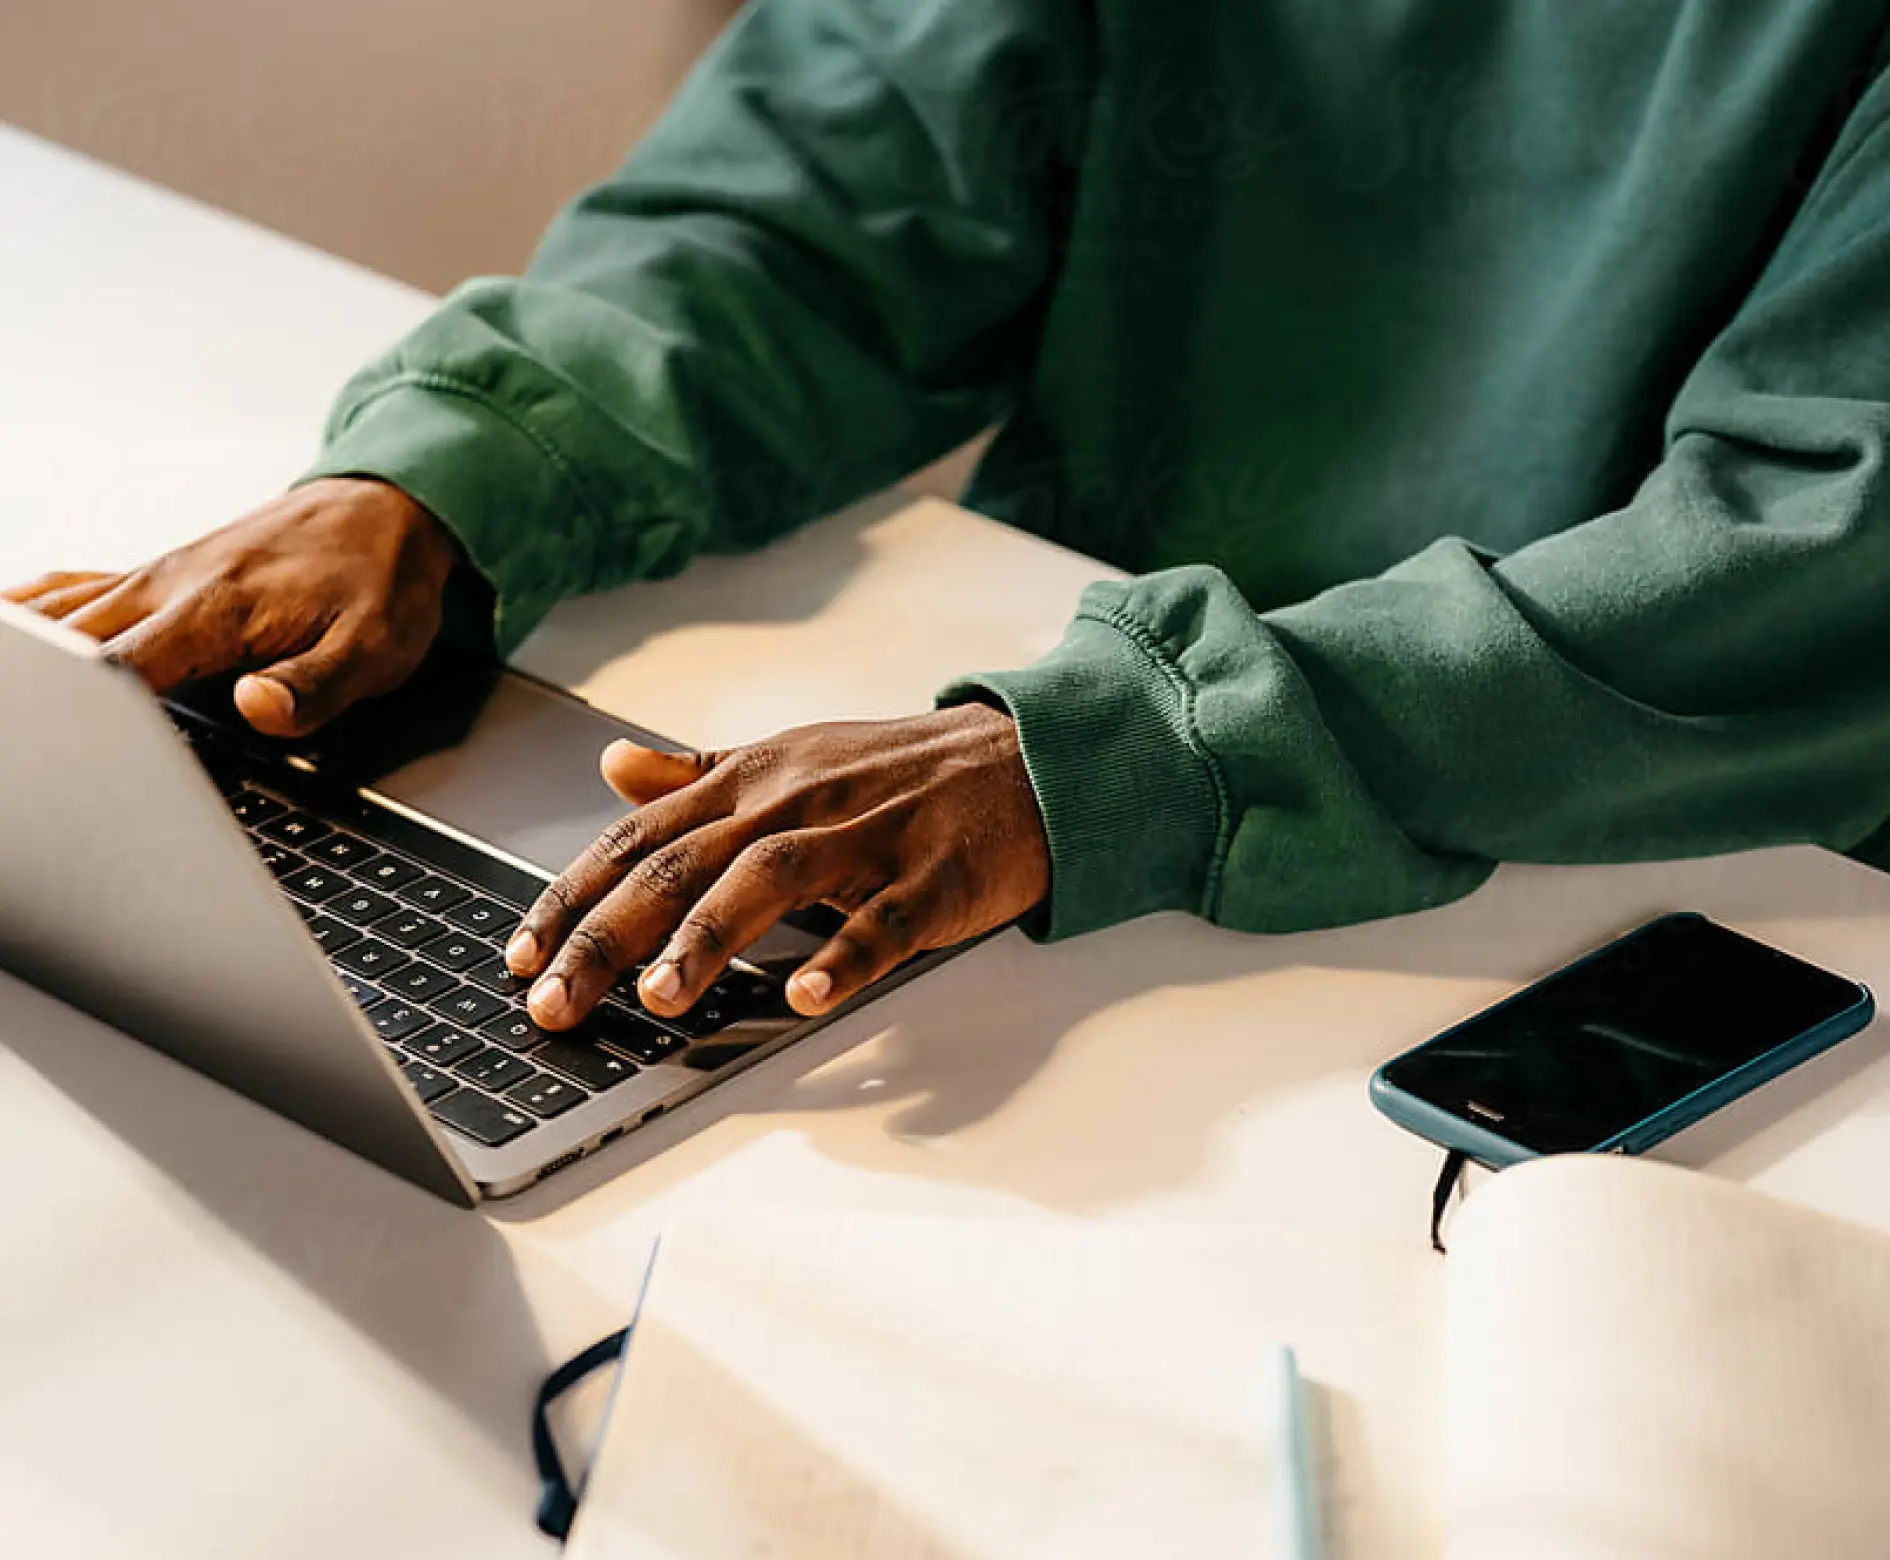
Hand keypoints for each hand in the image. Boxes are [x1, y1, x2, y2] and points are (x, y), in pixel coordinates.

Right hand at [2, 477, 457, 735]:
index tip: (63, 744)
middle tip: (25, 739)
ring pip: (59, 614)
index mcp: (215, 610)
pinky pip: (74, 589)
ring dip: (27, 652)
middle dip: (40, 692)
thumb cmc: (381, 580)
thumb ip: (314, 685)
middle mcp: (169, 586)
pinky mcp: (158, 575)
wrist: (386, 509)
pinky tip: (10, 628)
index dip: (84, 715)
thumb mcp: (375, 647)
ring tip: (14, 700)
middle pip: (69, 642)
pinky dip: (33, 614)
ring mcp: (157, 577)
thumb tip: (258, 707)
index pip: (121, 669)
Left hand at [506, 703, 1050, 1024]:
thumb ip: (699, 774)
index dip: (574, 895)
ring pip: (771, 880)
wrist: (1026, 757)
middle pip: (686, 862)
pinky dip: (844, 958)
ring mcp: (868, 837)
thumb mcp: (792, 758)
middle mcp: (799, 800)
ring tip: (660, 996)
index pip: (640, 836)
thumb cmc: (900, 771)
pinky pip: (884, 919)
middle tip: (556, 1000)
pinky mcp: (934, 876)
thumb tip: (614, 765)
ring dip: (709, 937)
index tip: (521, 954)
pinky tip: (805, 996)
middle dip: (611, 933)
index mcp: (756, 779)